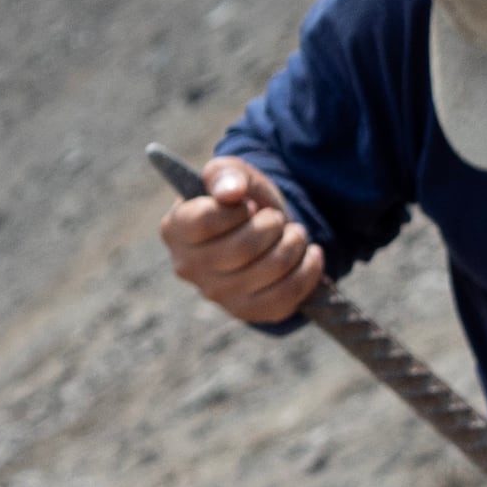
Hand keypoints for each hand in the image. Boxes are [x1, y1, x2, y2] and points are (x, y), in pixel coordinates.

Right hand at [158, 155, 324, 327]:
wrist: (266, 233)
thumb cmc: (242, 201)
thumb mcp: (234, 175)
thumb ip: (227, 174)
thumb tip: (230, 192)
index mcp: (175, 229)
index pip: (205, 221)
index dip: (236, 210)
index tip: (247, 206)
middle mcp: (188, 266)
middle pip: (242, 248)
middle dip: (272, 226)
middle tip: (277, 218)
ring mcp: (216, 294)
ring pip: (268, 271)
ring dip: (294, 245)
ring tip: (295, 234)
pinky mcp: (247, 312)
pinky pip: (286, 295)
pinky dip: (307, 270)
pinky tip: (311, 254)